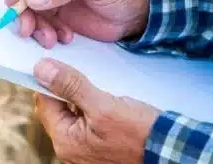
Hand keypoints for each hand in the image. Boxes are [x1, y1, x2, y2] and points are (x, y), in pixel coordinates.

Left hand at [33, 58, 159, 163]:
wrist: (170, 152)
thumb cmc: (140, 134)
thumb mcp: (104, 106)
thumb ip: (71, 87)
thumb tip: (42, 69)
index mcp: (65, 141)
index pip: (45, 102)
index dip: (51, 80)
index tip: (61, 62)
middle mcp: (71, 150)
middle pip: (59, 108)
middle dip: (70, 88)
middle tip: (86, 72)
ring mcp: (86, 150)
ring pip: (76, 113)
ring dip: (85, 96)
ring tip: (103, 85)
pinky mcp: (101, 147)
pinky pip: (90, 122)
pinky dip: (97, 107)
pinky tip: (111, 98)